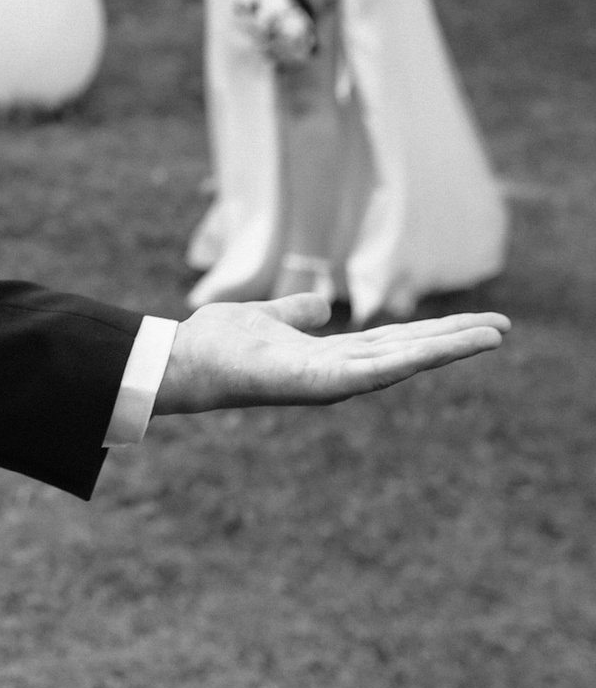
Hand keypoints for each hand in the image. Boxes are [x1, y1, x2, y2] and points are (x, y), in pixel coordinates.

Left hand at [152, 294, 509, 413]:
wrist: (185, 362)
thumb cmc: (219, 344)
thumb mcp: (268, 318)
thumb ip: (295, 312)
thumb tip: (319, 303)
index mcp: (331, 354)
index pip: (394, 341)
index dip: (433, 332)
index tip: (472, 323)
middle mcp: (341, 370)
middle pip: (410, 350)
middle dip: (455, 339)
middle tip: (503, 328)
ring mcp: (335, 380)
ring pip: (404, 359)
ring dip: (449, 347)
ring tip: (493, 334)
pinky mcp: (323, 385)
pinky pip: (376, 369)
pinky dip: (413, 358)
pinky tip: (445, 348)